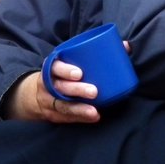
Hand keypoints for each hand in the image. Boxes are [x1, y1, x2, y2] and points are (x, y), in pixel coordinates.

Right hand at [2, 41, 130, 122]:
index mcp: (52, 68)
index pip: (54, 67)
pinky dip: (80, 118)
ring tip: (94, 111)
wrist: (39, 93)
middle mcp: (48, 84)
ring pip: (63, 105)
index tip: (79, 73)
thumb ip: (94, 53)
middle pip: (60, 88)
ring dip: (79, 109)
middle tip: (94, 92)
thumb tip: (126, 46)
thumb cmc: (64, 72)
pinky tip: (93, 117)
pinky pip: (66, 117)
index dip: (65, 70)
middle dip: (77, 90)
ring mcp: (49, 101)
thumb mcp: (70, 60)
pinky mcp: (55, 114)